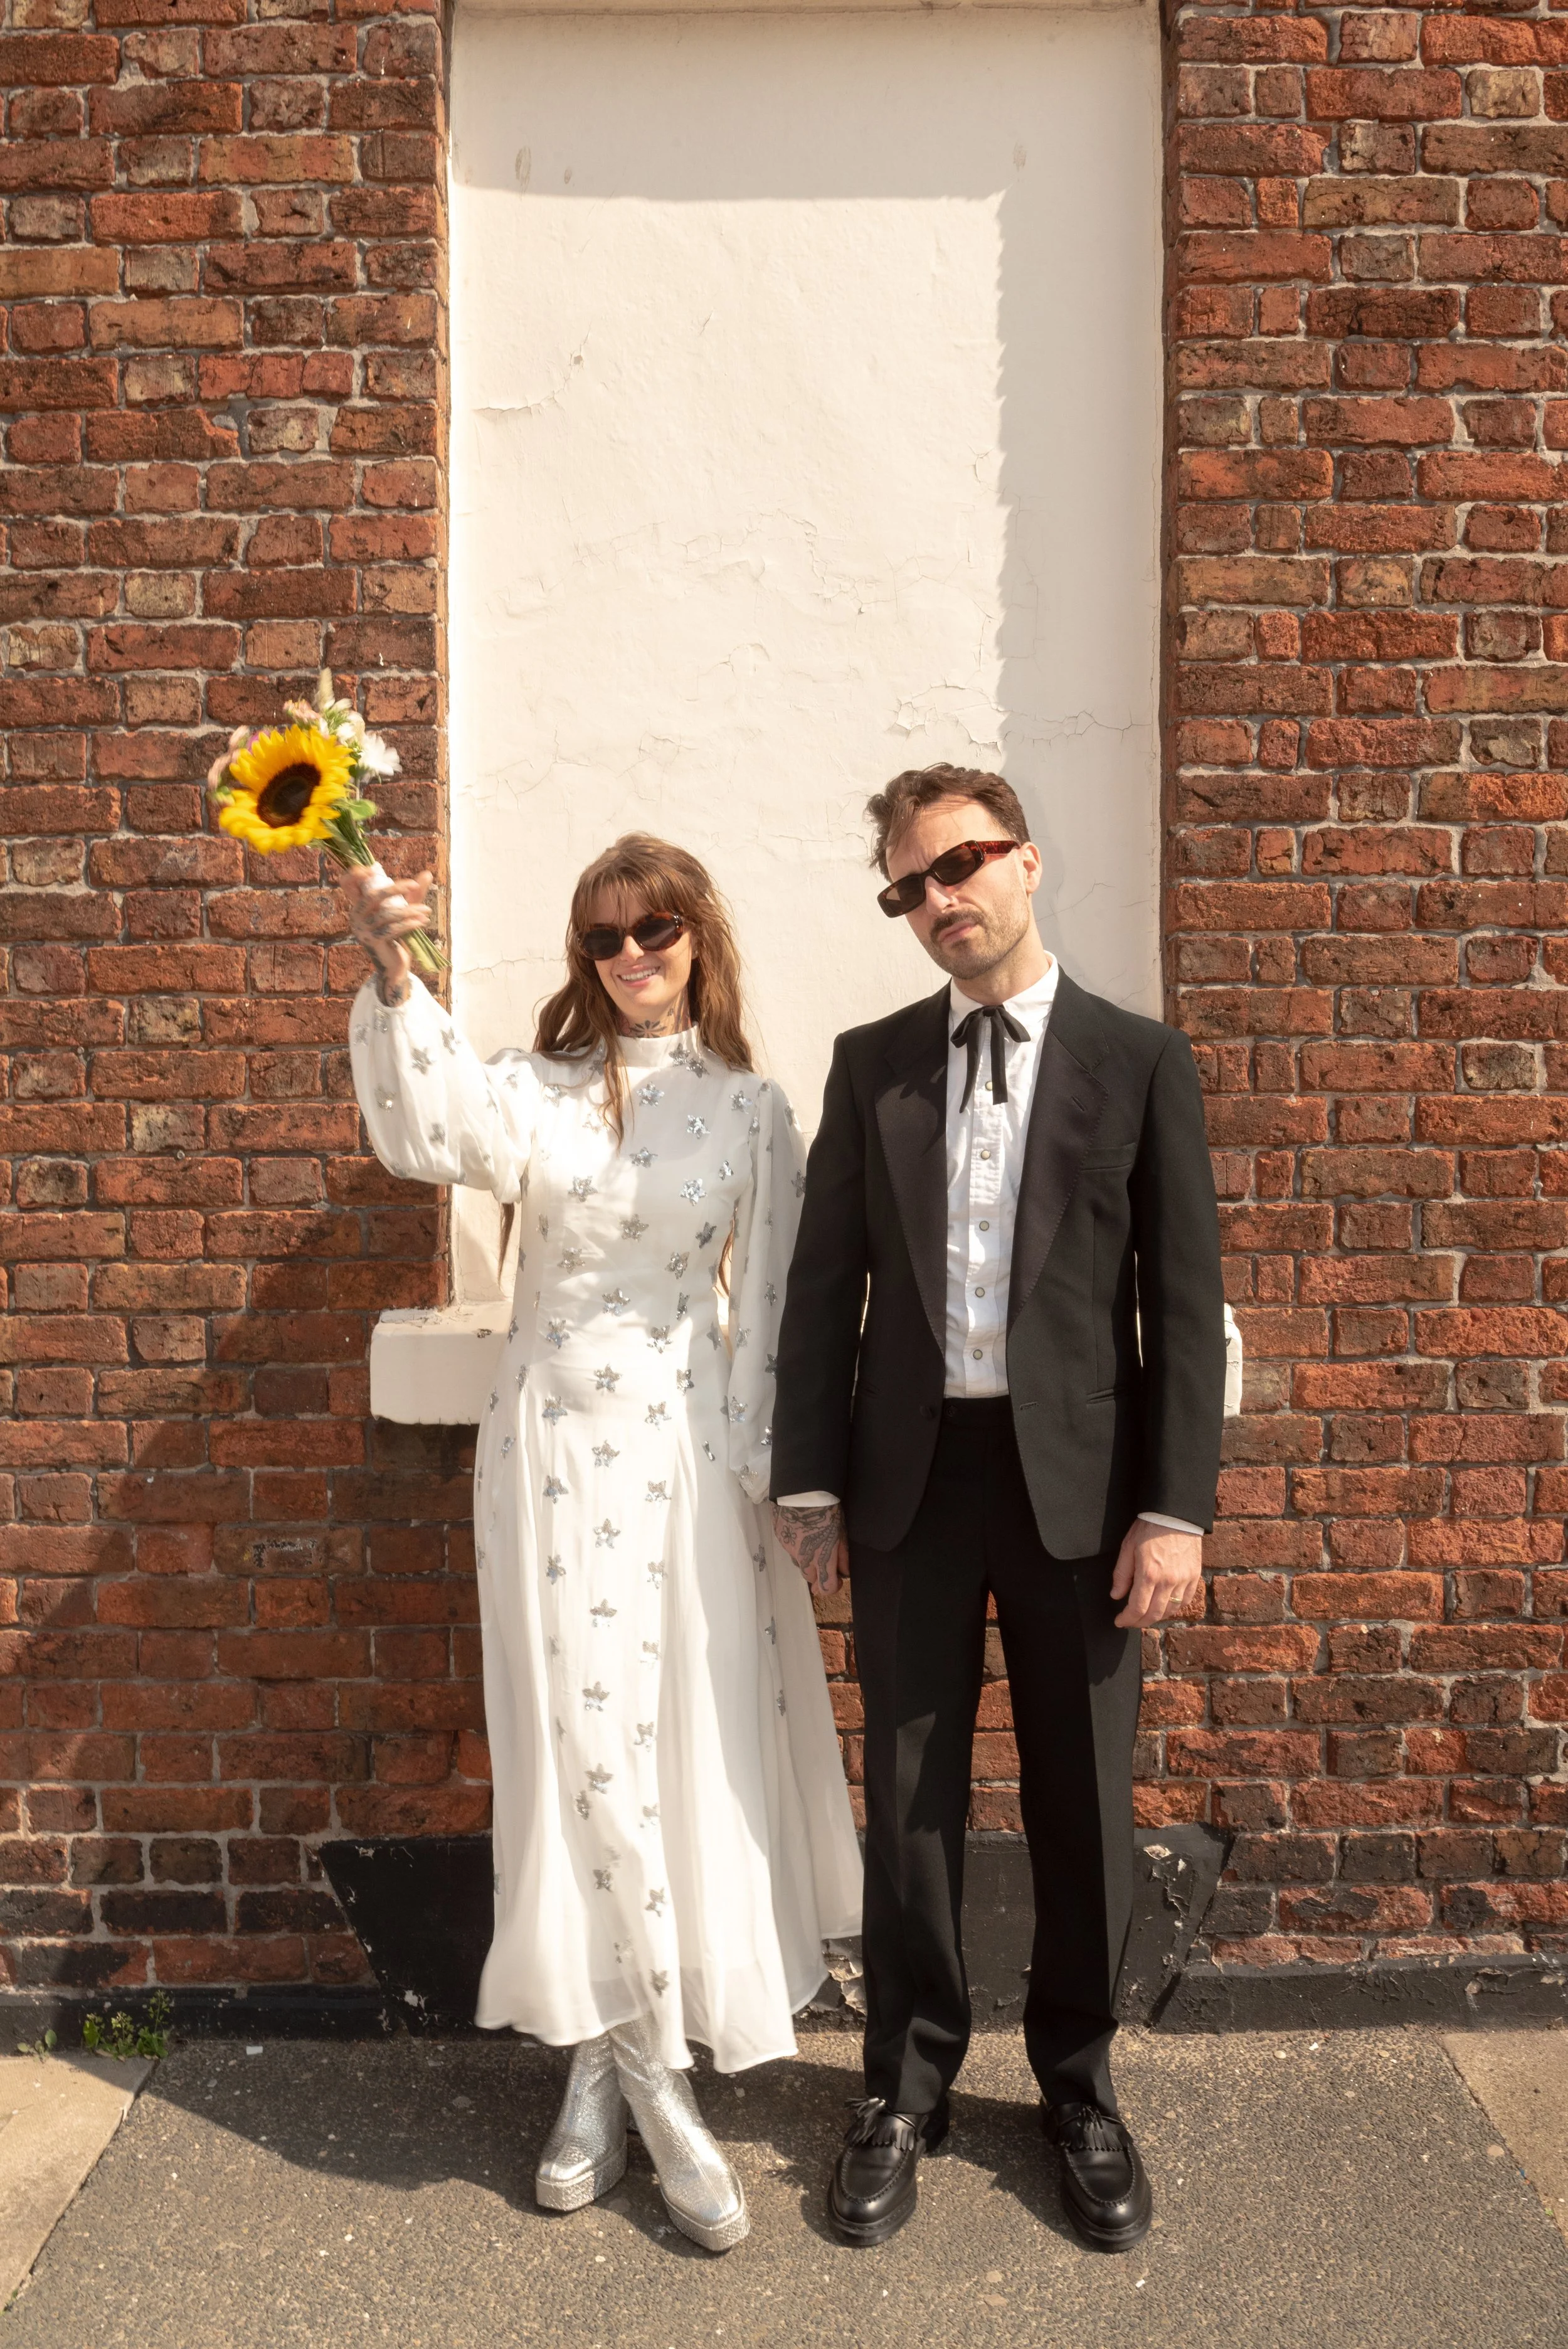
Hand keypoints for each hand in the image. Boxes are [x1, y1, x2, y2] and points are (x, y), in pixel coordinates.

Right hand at [340, 862, 433, 998]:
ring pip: (386, 914)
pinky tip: (422, 921)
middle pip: (372, 895)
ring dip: (409, 910)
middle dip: (395, 888)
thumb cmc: (398, 935)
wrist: (394, 965)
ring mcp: (362, 930)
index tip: (374, 868)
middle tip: (415, 885)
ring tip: (426, 910)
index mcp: (359, 905)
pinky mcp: (372, 941)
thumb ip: (413, 894)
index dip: (355, 873)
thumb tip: (427, 873)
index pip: (347, 883)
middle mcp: (356, 916)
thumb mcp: (404, 911)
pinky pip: (392, 929)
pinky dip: (409, 924)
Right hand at [770, 1501, 846, 1598]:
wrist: (802, 1489)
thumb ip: (842, 1555)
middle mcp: (803, 1558)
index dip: (833, 1587)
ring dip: (806, 1558)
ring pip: (798, 1562)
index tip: (837, 1578)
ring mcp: (788, 1548)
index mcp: (821, 1558)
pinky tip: (800, 1530)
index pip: (826, 1587)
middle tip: (824, 1557)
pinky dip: (796, 1544)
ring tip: (812, 1539)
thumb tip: (845, 1572)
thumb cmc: (827, 1509)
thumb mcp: (841, 1531)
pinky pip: (789, 1547)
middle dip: (817, 1572)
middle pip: (809, 1577)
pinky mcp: (779, 1537)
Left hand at [1110, 1520, 1203, 1629]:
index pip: (1137, 1608)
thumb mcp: (1128, 1547)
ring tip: (1146, 1614)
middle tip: (1131, 1621)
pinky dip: (1174, 1607)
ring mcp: (1183, 1580)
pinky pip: (1186, 1600)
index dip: (1127, 1619)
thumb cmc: (1149, 1527)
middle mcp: (1168, 1581)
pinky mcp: (1194, 1575)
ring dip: (1157, 1617)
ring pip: (1171, 1610)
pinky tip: (1165, 1605)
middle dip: (1140, 1622)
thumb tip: (1116, 1595)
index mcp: (1148, 1574)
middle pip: (1154, 1614)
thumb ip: (1121, 1574)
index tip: (1120, 1621)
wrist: (1176, 1513)